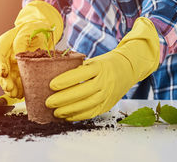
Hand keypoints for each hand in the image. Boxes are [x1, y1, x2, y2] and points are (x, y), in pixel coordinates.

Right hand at [0, 0, 62, 98]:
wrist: (42, 31)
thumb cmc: (33, 28)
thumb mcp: (28, 30)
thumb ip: (21, 41)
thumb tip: (17, 56)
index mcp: (3, 44)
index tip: (4, 73)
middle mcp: (5, 56)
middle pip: (1, 70)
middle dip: (4, 81)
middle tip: (9, 88)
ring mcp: (12, 64)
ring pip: (9, 78)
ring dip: (11, 87)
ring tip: (16, 94)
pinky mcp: (21, 70)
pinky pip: (18, 81)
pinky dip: (19, 88)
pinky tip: (22, 94)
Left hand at [45, 17, 159, 120]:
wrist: (127, 68)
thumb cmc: (105, 64)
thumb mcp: (93, 61)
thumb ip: (78, 68)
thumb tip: (55, 75)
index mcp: (99, 67)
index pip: (80, 74)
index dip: (65, 80)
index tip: (51, 85)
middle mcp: (105, 81)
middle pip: (83, 92)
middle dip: (63, 98)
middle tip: (48, 102)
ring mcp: (108, 94)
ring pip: (87, 104)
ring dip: (69, 110)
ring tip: (55, 112)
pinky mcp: (108, 104)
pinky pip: (92, 113)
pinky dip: (78, 116)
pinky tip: (67, 116)